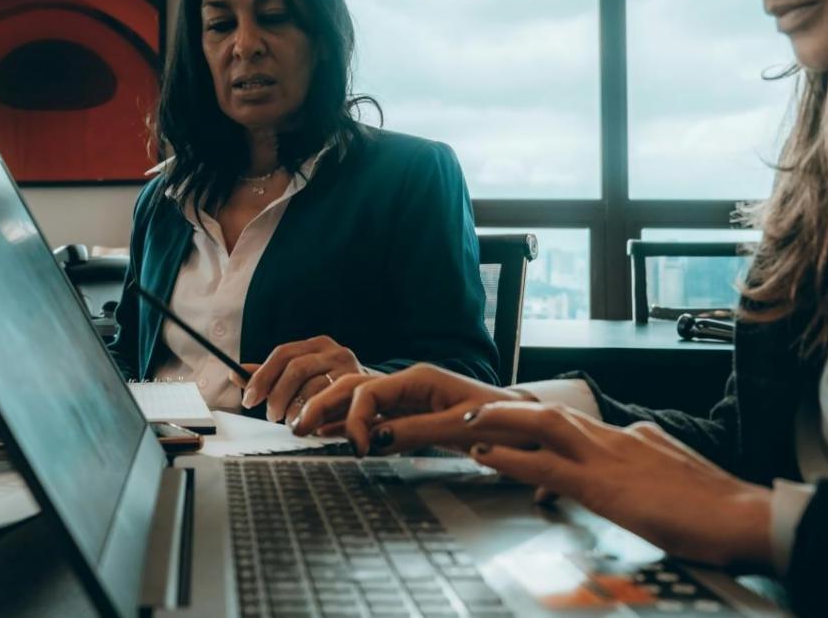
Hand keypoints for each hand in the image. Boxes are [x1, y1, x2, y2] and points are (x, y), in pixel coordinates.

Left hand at [233, 335, 378, 424]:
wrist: (373, 398)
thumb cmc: (329, 389)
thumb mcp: (301, 378)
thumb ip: (270, 376)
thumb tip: (235, 374)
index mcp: (316, 345)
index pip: (282, 353)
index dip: (262, 376)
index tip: (248, 398)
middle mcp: (334, 351)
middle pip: (296, 369)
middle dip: (277, 395)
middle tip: (269, 416)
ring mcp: (350, 369)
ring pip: (313, 388)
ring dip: (295, 410)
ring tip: (289, 422)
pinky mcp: (360, 389)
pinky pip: (330, 404)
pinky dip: (313, 417)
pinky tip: (309, 425)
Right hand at [291, 363, 523, 449]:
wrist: (529, 425)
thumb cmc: (504, 421)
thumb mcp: (461, 428)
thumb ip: (416, 431)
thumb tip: (373, 440)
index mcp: (420, 378)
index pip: (370, 391)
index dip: (354, 419)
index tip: (354, 449)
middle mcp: (409, 383)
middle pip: (354, 387)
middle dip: (322, 405)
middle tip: (297, 429)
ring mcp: (408, 398)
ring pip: (358, 399)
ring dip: (330, 412)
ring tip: (302, 428)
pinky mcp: (411, 414)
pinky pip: (373, 417)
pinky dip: (348, 425)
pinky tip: (328, 435)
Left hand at [463, 402, 773, 568]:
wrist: (748, 519)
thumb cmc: (722, 513)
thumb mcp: (678, 484)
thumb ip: (652, 477)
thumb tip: (634, 483)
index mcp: (639, 437)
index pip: (581, 426)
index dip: (545, 425)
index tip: (518, 424)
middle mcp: (620, 437)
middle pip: (553, 413)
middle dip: (511, 411)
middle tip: (476, 413)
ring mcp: (610, 457)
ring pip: (542, 426)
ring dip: (500, 422)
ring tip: (466, 422)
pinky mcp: (603, 485)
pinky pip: (544, 466)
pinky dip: (510, 459)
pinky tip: (485, 456)